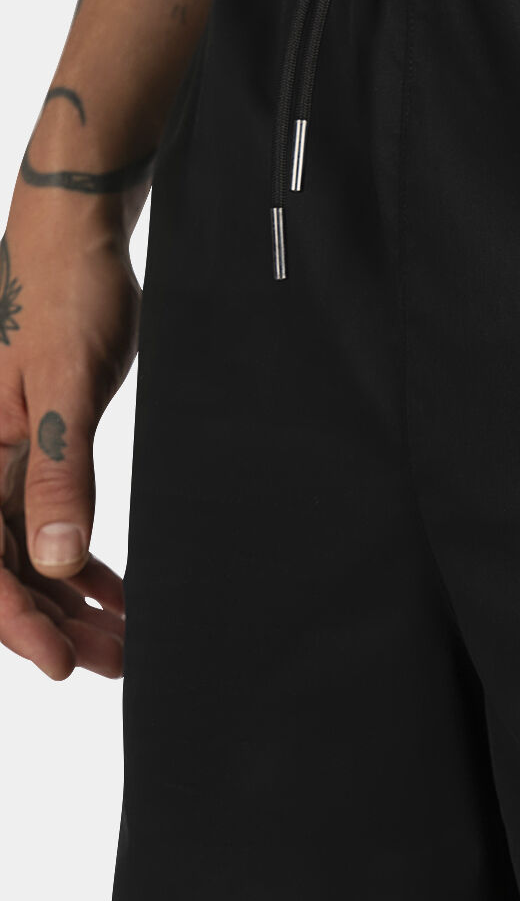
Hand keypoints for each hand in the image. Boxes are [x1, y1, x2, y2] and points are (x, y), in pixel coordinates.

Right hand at [0, 197, 137, 678]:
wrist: (77, 237)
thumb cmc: (65, 295)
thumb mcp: (65, 386)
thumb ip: (59, 473)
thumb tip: (58, 560)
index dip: (18, 620)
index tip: (62, 662)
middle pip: (6, 567)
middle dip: (55, 623)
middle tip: (114, 662)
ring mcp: (1, 460)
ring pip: (29, 551)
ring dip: (73, 600)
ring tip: (125, 641)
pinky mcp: (31, 449)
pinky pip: (45, 522)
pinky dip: (81, 561)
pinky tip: (116, 594)